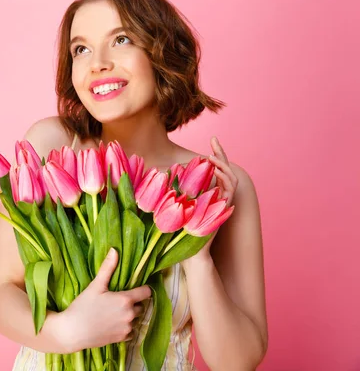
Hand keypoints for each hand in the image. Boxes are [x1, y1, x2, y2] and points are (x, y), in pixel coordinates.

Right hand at [55, 248, 151, 352]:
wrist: (72, 332)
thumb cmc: (83, 307)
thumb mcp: (95, 285)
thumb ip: (107, 268)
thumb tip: (114, 250)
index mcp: (125, 300)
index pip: (146, 292)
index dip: (143, 289)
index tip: (136, 288)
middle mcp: (130, 315)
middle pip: (141, 306)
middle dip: (134, 303)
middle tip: (119, 300)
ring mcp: (127, 328)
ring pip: (136, 319)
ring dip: (130, 315)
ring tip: (116, 312)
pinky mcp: (122, 339)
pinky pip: (131, 332)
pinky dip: (126, 328)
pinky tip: (114, 323)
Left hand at [184, 137, 238, 265]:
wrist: (189, 253)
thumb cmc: (178, 233)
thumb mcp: (172, 205)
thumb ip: (172, 190)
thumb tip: (161, 172)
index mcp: (208, 194)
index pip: (215, 171)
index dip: (215, 155)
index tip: (211, 140)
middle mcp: (218, 197)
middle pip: (226, 171)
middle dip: (221, 154)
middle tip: (214, 141)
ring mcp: (222, 203)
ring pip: (231, 178)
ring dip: (223, 165)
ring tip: (211, 157)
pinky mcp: (223, 210)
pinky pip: (230, 190)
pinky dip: (225, 178)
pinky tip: (215, 171)